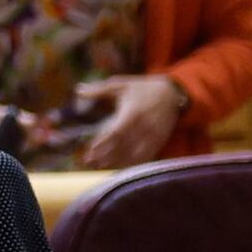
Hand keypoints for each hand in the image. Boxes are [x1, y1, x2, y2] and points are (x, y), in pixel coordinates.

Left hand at [67, 73, 186, 171]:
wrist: (173, 94)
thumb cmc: (142, 88)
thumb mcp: (121, 85)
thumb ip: (99, 90)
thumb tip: (78, 90)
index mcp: (133, 113)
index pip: (116, 132)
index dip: (103, 143)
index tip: (90, 150)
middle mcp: (144, 126)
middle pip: (123, 146)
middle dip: (106, 155)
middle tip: (89, 162)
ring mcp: (153, 135)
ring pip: (134, 153)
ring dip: (117, 161)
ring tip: (100, 166)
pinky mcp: (159, 141)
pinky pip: (146, 155)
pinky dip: (133, 162)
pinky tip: (119, 166)